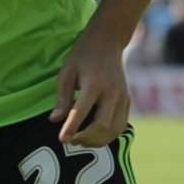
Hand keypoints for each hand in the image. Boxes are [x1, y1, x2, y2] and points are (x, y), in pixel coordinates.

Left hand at [50, 26, 131, 146]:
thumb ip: (62, 98)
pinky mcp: (128, 101)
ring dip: (97, 141)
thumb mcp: (66, 72)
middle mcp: (112, 92)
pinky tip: (93, 136)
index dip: (72, 127)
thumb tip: (55, 120)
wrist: (108, 41)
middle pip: (102, 125)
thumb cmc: (82, 56)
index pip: (82, 111)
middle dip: (85, 138)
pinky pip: (121, 125)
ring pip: (115, 129)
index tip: (62, 139)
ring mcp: (123, 97)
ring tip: (80, 140)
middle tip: (69, 141)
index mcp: (94, 83)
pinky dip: (108, 135)